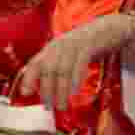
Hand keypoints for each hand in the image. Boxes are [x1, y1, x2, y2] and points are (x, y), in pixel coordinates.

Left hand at [19, 14, 134, 110]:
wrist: (109, 28)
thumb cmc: (88, 45)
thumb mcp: (69, 52)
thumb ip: (57, 66)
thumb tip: (47, 88)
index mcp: (52, 47)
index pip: (35, 62)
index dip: (29, 78)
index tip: (25, 94)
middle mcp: (60, 44)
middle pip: (49, 68)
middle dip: (47, 89)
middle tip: (49, 106)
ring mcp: (74, 44)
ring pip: (63, 69)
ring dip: (61, 90)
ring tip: (62, 105)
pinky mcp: (89, 46)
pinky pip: (79, 64)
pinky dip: (76, 79)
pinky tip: (75, 91)